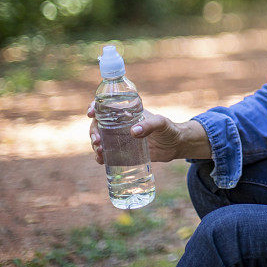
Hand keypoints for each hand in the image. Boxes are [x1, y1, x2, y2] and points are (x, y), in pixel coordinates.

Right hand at [88, 104, 210, 163]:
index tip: (91, 113)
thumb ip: (150, 125)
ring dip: (95, 144)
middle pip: (98, 124)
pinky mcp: (123, 152)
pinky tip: (100, 160)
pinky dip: (101, 156)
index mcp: (127, 112)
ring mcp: (120, 139)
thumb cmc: (169, 129)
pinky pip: (107, 154)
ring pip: (100, 139)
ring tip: (99, 150)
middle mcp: (120, 124)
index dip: (95, 107)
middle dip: (93, 131)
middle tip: (97, 139)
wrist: (175, 146)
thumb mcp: (161, 123)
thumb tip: (133, 132)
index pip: (107, 106)